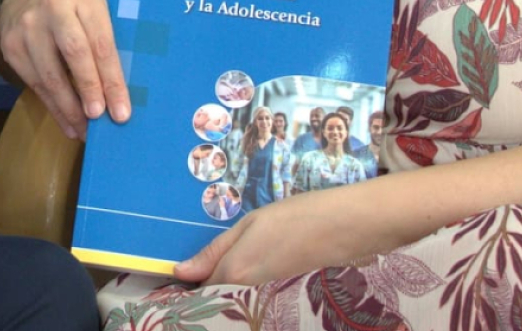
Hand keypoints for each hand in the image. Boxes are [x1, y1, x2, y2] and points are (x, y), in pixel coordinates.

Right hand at [0, 0, 128, 138]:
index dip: (112, 80)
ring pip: (51, 75)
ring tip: (85, 131)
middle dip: (89, 90)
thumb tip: (123, 95)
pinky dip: (54, 108)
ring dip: (70, 109)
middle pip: (75, 55)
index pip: (102, 44)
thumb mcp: (95, 15)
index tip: (122, 111)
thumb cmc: (75, 14)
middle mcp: (54, 8)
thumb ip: (109, 44)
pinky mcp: (11, 46)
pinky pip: (35, 84)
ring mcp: (28, 27)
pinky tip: (68, 123)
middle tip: (100, 119)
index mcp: (85, 0)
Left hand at [175, 187, 390, 286]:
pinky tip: (247, 278)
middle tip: (194, 278)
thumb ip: (215, 251)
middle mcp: (247, 294)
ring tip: (216, 275)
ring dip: (221, 293)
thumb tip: (180, 272)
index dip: (183, 287)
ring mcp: (266, 299)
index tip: (173, 280)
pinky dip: (243, 295)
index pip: (196, 291)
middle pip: (214, 302)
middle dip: (201, 295)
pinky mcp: (282, 299)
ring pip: (232, 303)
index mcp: (233, 273)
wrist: (348, 227)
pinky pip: (252, 302)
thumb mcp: (250, 225)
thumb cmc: (297, 218)